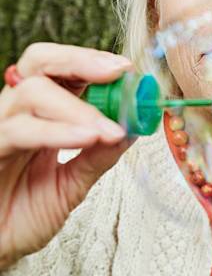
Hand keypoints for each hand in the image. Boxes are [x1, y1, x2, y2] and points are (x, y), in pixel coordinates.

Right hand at [0, 43, 133, 269]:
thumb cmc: (22, 214)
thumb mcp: (72, 183)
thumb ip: (99, 156)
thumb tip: (133, 129)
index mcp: (41, 114)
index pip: (62, 70)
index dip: (93, 62)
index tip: (127, 70)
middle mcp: (18, 113)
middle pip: (41, 62)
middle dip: (82, 61)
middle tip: (117, 72)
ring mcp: (0, 128)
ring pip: (33, 92)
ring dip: (80, 109)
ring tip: (109, 130)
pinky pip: (18, 130)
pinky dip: (58, 131)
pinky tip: (86, 137)